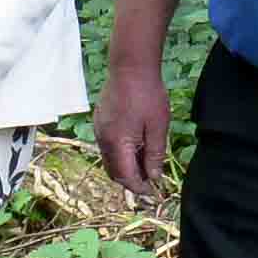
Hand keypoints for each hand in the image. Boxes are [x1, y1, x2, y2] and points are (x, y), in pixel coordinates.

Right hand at [96, 66, 172, 198]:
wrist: (130, 66)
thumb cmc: (148, 95)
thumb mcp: (158, 127)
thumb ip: (155, 155)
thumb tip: (154, 177)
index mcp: (118, 143)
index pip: (126, 177)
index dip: (139, 187)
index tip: (152, 191)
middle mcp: (103, 140)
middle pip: (114, 172)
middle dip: (130, 179)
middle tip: (150, 178)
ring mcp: (99, 130)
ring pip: (109, 159)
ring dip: (125, 166)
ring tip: (144, 161)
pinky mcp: (99, 122)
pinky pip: (107, 146)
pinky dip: (119, 153)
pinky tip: (135, 145)